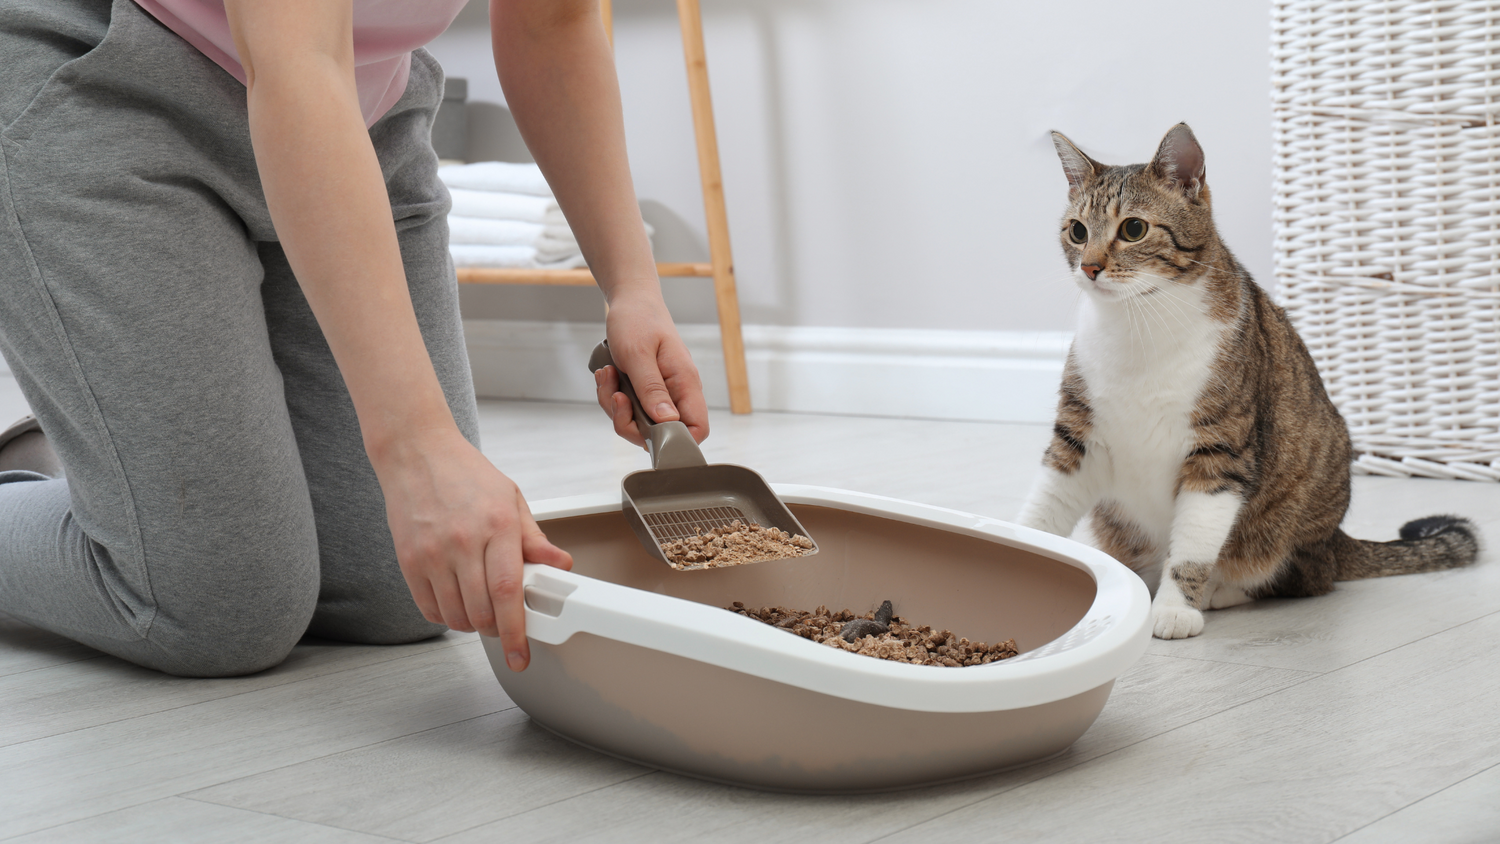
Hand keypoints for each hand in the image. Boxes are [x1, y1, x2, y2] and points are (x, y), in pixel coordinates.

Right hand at [374, 426, 571, 671]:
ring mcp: (432, 553)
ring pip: (455, 616)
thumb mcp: (511, 499)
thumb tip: (561, 564)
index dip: (517, 630)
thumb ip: (535, 539)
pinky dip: (445, 616)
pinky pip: (429, 608)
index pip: (508, 591)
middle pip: (481, 612)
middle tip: (504, 625)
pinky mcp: (409, 561)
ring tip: (481, 608)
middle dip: (497, 631)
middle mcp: (463, 542)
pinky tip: (456, 601)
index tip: (521, 654)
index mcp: (497, 525)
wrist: (416, 453)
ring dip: (472, 625)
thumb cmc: (465, 474)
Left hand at [595, 289, 708, 446]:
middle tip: (617, 396)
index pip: (697, 428)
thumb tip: (667, 422)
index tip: (646, 430)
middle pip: (662, 433)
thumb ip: (652, 389)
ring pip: (639, 423)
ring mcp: (660, 393)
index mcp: (685, 382)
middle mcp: (676, 392)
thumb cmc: (638, 319)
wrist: (630, 300)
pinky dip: (612, 397)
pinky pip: (628, 410)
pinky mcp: (644, 391)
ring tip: (609, 376)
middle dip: (630, 422)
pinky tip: (608, 375)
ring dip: (616, 406)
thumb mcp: (638, 354)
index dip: (676, 440)